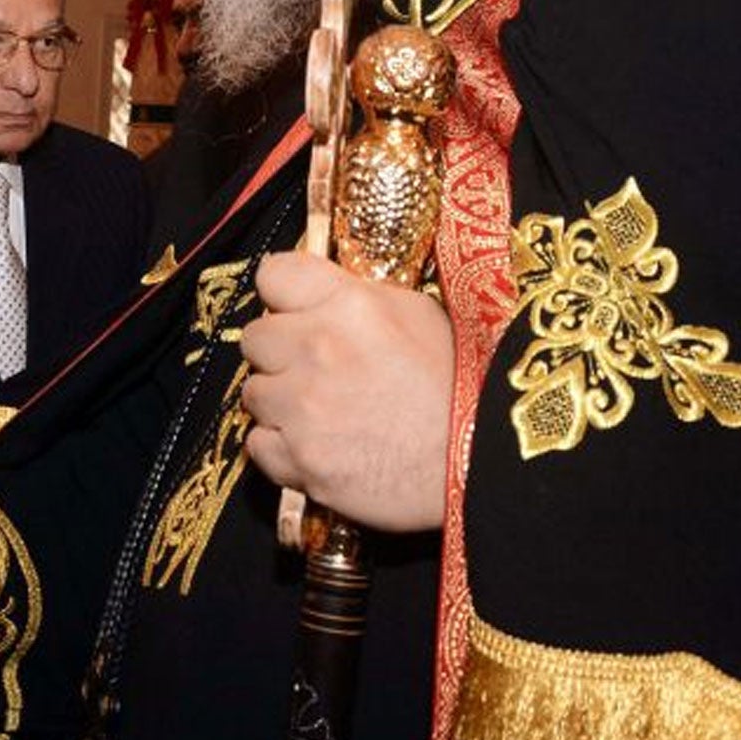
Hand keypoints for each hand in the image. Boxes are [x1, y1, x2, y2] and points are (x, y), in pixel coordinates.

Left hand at [240, 251, 452, 531]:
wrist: (486, 465)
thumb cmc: (460, 387)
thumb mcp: (418, 314)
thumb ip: (355, 298)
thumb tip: (316, 295)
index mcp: (348, 305)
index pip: (272, 274)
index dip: (283, 294)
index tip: (295, 309)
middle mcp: (317, 349)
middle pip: (255, 338)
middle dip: (279, 352)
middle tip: (314, 368)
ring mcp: (305, 408)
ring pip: (254, 394)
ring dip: (280, 402)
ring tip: (325, 412)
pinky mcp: (303, 460)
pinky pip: (260, 444)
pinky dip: (282, 447)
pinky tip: (319, 444)